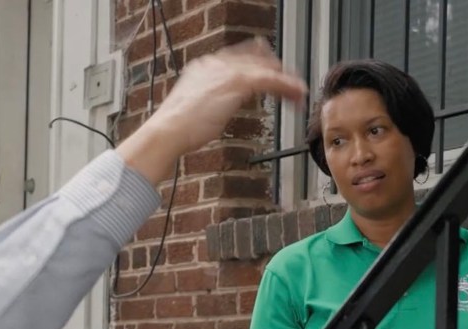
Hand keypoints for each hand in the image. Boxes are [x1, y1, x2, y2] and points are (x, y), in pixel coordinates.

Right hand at [120, 38, 306, 183]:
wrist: (168, 132)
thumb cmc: (175, 131)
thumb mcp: (192, 111)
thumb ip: (207, 105)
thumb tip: (213, 112)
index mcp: (203, 68)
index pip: (237, 58)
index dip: (257, 63)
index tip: (270, 69)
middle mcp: (215, 64)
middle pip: (254, 60)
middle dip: (275, 71)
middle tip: (291, 84)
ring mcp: (226, 72)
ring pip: (265, 70)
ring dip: (285, 81)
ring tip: (299, 93)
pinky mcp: (237, 83)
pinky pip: (269, 80)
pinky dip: (286, 86)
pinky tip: (297, 95)